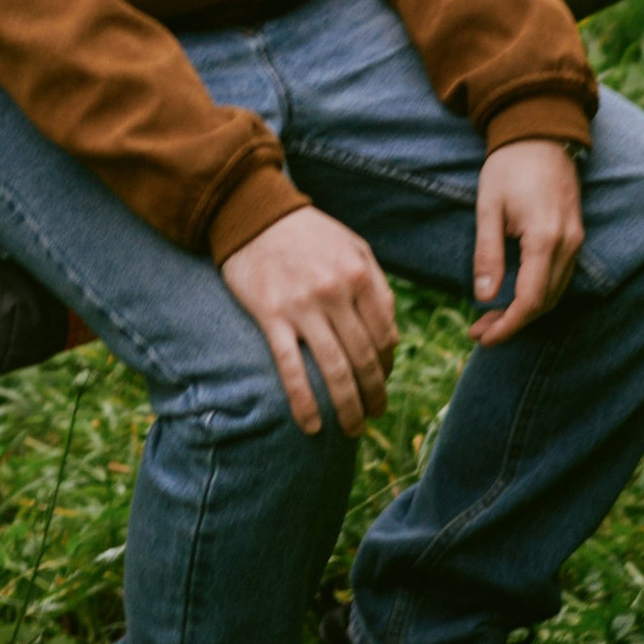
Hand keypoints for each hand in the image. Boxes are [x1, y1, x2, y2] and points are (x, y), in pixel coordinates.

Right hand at [221, 205, 397, 435]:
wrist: (253, 214)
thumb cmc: (309, 233)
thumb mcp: (353, 247)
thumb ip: (376, 286)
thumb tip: (390, 335)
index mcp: (360, 275)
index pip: (385, 335)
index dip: (387, 366)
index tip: (382, 381)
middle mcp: (336, 292)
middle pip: (364, 358)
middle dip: (373, 394)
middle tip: (374, 415)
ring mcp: (303, 306)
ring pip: (334, 370)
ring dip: (347, 407)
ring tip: (352, 429)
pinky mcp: (271, 316)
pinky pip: (292, 368)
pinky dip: (304, 402)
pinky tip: (311, 425)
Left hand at [469, 139, 583, 346]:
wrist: (539, 132)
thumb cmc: (509, 166)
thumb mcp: (488, 208)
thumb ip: (488, 253)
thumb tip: (485, 296)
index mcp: (545, 239)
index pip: (531, 300)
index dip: (508, 325)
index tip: (483, 337)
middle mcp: (568, 244)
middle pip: (545, 302)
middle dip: (513, 323)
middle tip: (479, 332)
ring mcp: (576, 240)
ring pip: (555, 292)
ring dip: (525, 311)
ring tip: (490, 318)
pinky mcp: (575, 234)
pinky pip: (560, 276)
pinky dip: (539, 293)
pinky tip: (514, 295)